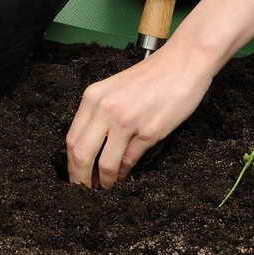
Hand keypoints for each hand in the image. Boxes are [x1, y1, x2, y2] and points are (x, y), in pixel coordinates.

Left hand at [66, 41, 215, 188]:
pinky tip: (124, 176)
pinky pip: (129, 161)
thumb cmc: (152, 76)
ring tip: (107, 188)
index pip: (71, 139)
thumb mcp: (115, 89)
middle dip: (80, 178)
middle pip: (81, 154)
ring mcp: (126, 121)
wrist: (183, 63)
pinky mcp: (148, 131)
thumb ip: (100, 114)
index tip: (75, 176)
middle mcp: (105, 109)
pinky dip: (124, 173)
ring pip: (105, 163)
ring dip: (105, 181)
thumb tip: (90, 148)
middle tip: (85, 191)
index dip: (71, 164)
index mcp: (93, 97)